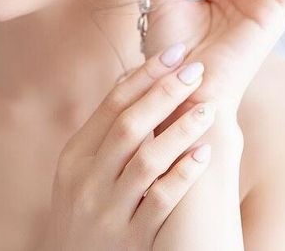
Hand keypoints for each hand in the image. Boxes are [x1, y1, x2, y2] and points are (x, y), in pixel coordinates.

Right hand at [37, 43, 215, 250]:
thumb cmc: (86, 210)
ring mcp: (107, 211)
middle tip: (196, 69)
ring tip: (208, 106)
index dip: (146, 75)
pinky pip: (160, 201)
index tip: (175, 52)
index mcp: (75, 155)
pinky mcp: (130, 241)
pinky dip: (183, 174)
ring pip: (146, 159)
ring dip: (180, 129)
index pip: (113, 103)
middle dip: (165, 92)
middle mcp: (87, 179)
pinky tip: (205, 153)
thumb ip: (106, 133)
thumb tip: (137, 79)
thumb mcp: (81, 171)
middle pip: (130, 124)